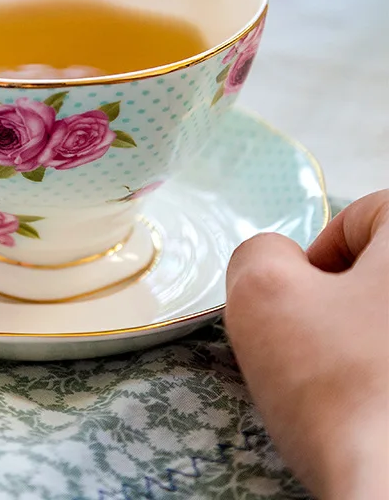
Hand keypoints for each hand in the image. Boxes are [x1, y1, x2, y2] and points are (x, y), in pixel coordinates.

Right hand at [226, 191, 388, 499]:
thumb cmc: (340, 387)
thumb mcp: (261, 293)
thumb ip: (258, 252)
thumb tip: (279, 262)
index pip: (366, 215)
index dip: (321, 256)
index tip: (307, 306)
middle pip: (386, 276)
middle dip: (347, 305)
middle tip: (323, 350)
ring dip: (372, 348)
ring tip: (353, 394)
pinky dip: (387, 387)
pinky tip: (379, 418)